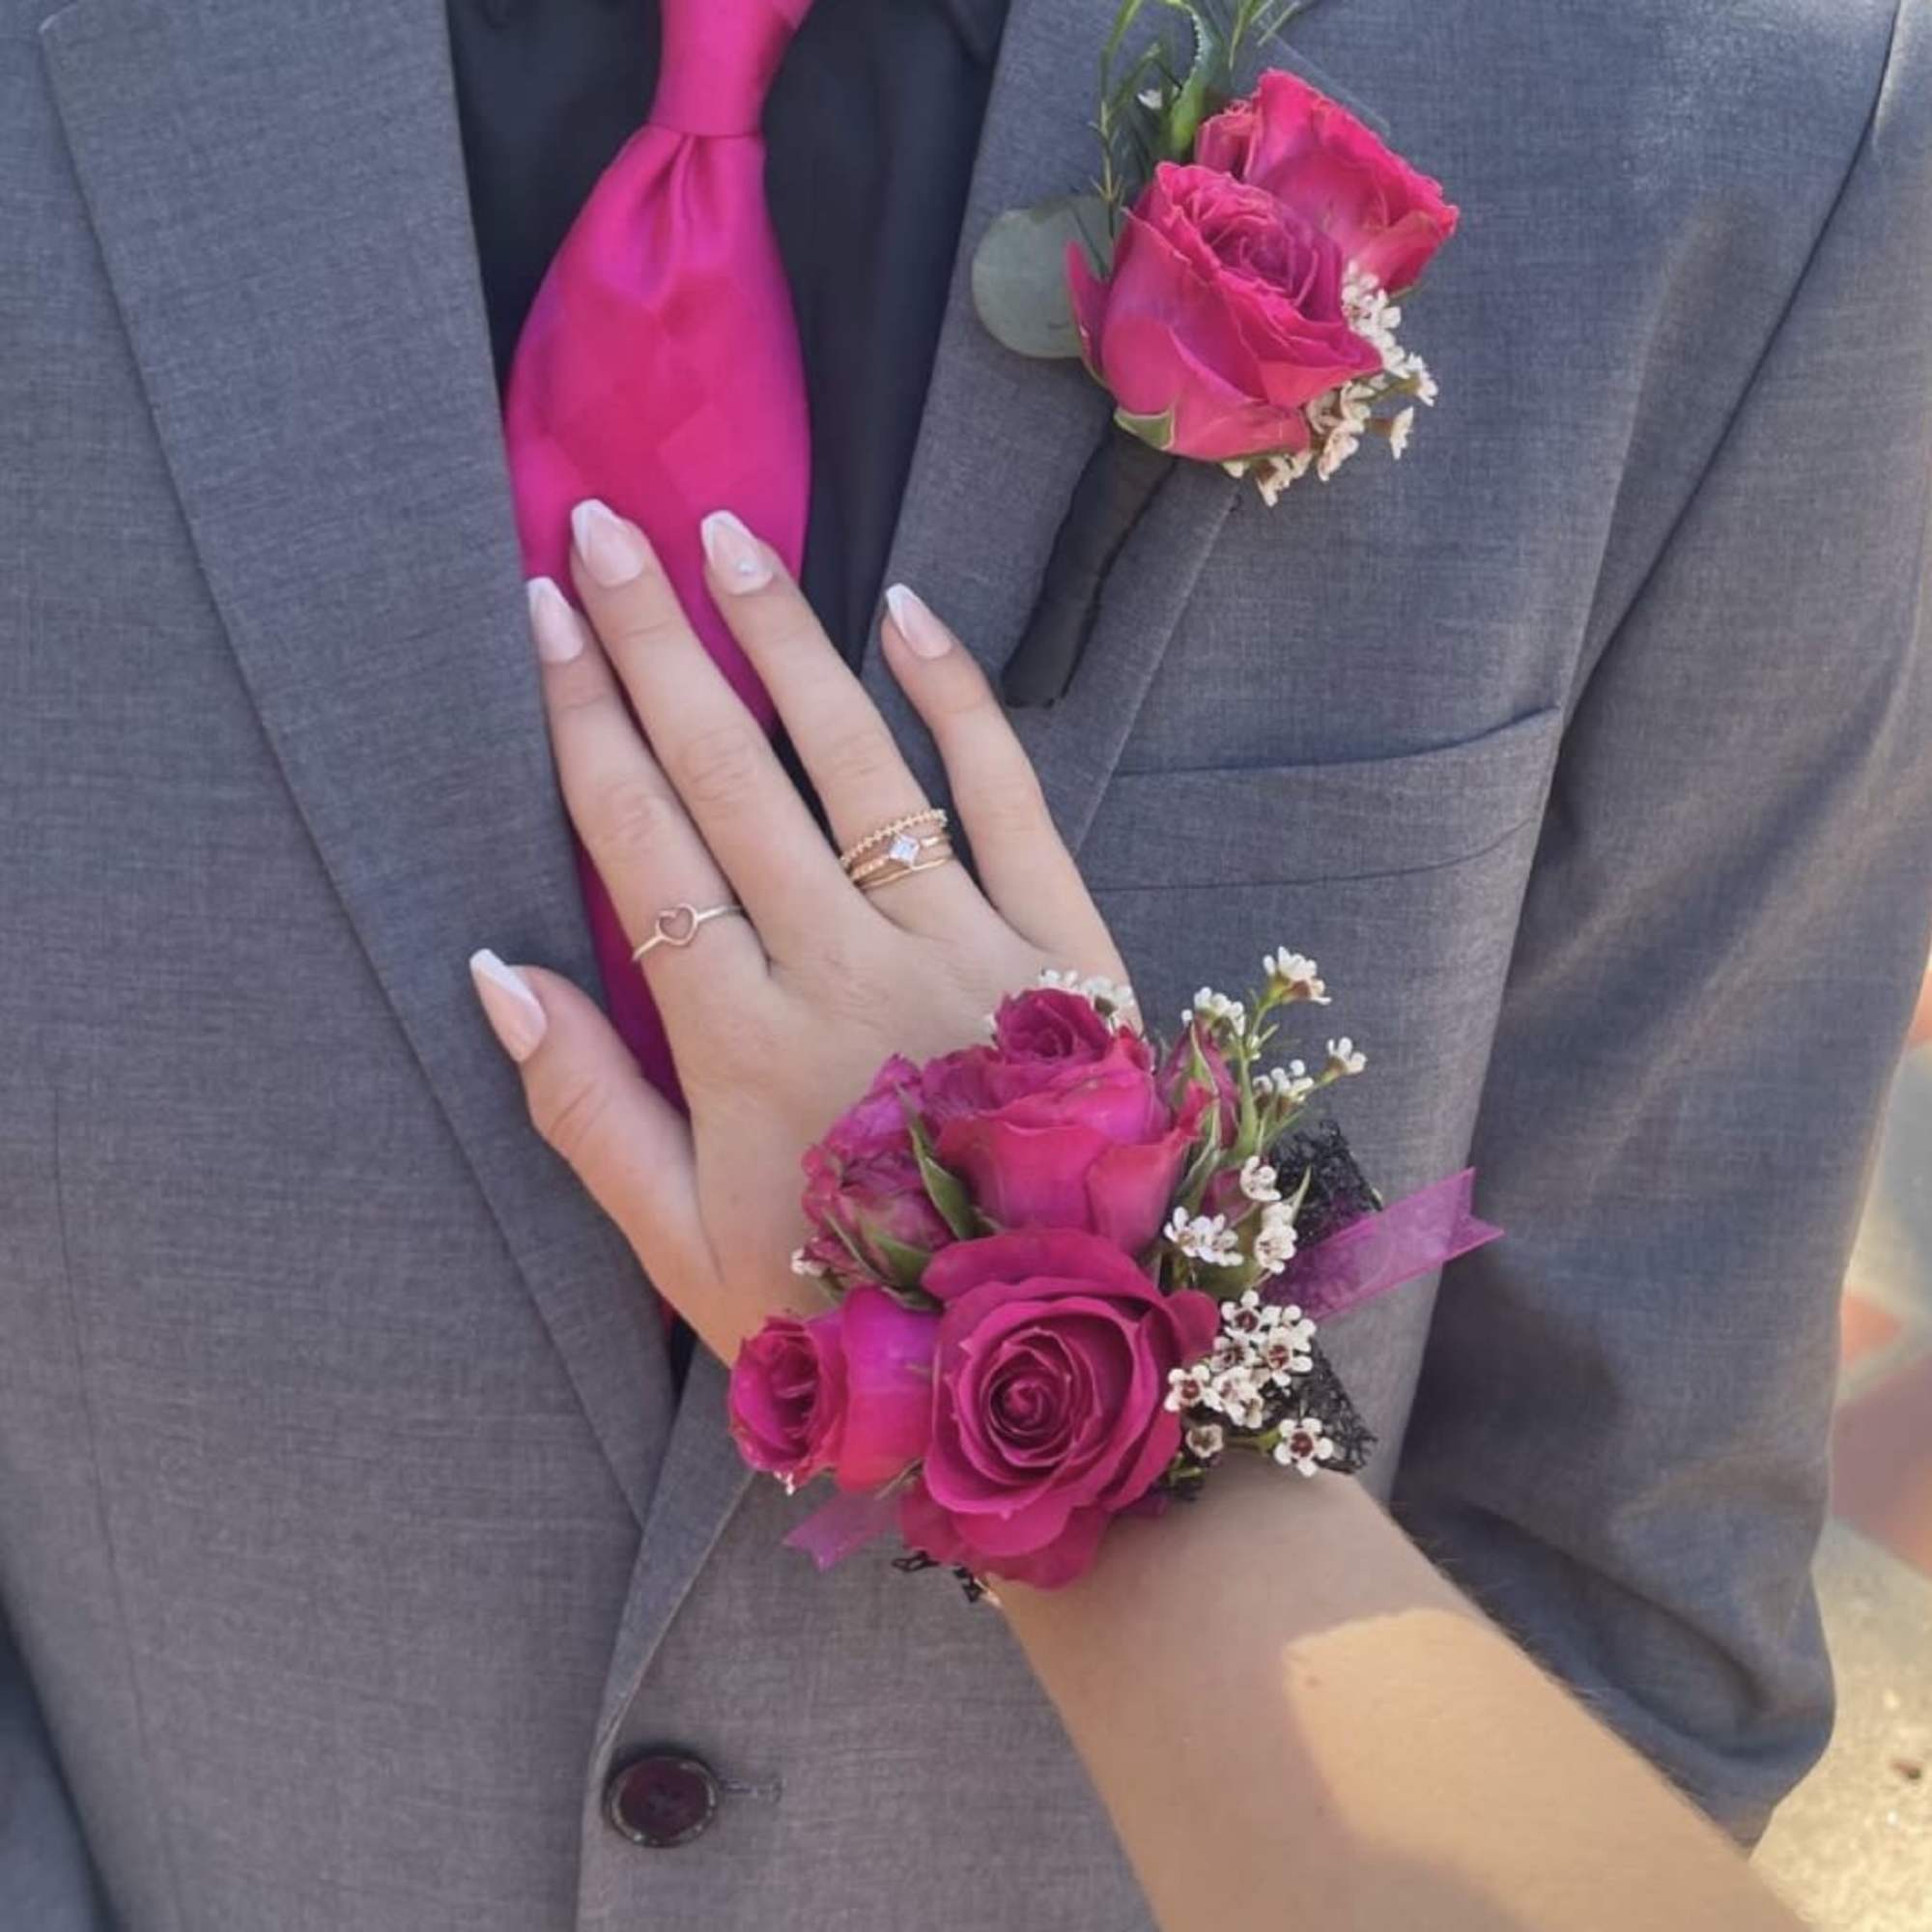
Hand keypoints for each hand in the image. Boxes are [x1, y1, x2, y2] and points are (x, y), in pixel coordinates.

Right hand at [469, 501, 1126, 1360]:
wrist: (1054, 1367)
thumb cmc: (853, 1316)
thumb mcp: (687, 1252)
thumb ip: (589, 1114)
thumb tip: (495, 973)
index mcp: (743, 1043)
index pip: (641, 846)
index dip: (583, 724)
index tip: (540, 623)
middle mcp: (846, 968)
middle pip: (728, 777)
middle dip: (655, 645)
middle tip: (600, 531)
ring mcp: (963, 945)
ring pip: (854, 763)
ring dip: (783, 642)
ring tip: (724, 539)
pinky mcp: (1065, 946)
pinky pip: (1007, 799)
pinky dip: (959, 702)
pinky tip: (906, 613)